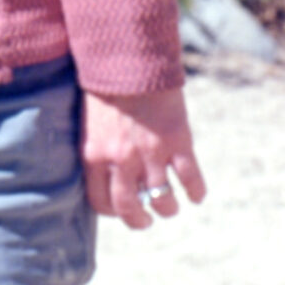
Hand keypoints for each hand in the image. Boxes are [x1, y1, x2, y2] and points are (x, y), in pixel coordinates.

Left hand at [82, 83, 207, 227]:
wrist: (128, 63)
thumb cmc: (103, 91)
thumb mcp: (88, 124)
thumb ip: (97, 151)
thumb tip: (104, 176)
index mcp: (93, 155)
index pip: (100, 201)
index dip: (112, 212)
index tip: (120, 211)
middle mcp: (120, 160)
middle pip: (130, 208)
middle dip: (139, 221)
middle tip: (146, 221)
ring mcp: (151, 153)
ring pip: (162, 200)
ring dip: (167, 209)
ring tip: (169, 208)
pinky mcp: (177, 143)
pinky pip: (190, 178)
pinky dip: (196, 191)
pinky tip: (196, 196)